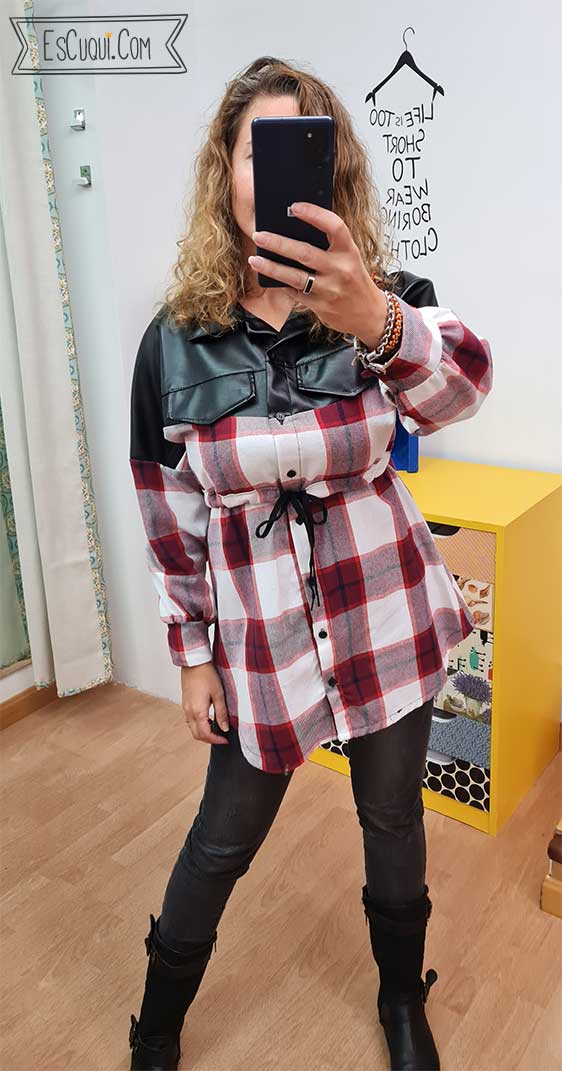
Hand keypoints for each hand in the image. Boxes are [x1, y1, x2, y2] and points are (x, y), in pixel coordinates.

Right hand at [180, 663, 229, 745]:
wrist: (194, 663)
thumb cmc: (206, 675)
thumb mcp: (218, 694)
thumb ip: (222, 713)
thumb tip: (225, 727)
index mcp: (198, 711)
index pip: (205, 734)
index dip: (216, 740)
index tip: (225, 740)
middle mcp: (189, 712)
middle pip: (197, 735)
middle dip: (209, 739)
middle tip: (221, 737)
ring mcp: (185, 708)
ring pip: (192, 728)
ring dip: (203, 732)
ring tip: (216, 728)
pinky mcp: (185, 703)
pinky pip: (190, 720)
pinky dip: (199, 725)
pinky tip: (208, 719)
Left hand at [248, 201, 387, 347]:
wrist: (369, 313)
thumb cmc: (354, 279)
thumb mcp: (349, 257)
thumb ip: (329, 245)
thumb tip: (293, 230)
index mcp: (349, 250)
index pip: (334, 226)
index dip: (314, 214)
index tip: (293, 207)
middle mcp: (340, 269)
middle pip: (304, 253)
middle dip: (278, 243)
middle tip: (258, 235)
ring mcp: (330, 289)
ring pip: (295, 277)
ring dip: (272, 267)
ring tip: (255, 259)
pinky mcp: (321, 306)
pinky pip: (296, 294)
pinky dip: (282, 285)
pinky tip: (269, 277)